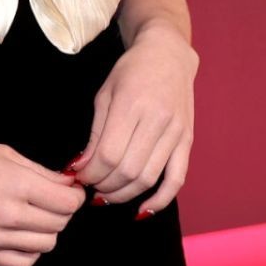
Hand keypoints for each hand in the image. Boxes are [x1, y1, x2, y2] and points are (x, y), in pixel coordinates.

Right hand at [0, 138, 87, 265]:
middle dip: (61, 211)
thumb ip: (40, 171)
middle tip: (50, 201)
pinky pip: (23, 263)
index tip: (70, 192)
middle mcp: (9, 213)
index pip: (67, 202)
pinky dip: (30, 253)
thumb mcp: (4, 153)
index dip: (74, 196)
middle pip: (60, 224)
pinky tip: (22, 237)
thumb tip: (68, 185)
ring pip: (46, 245)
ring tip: (34, 218)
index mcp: (17, 184)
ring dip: (47, 231)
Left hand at [69, 26, 196, 217]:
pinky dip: (160, 199)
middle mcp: (156, 120)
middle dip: (103, 186)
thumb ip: (95, 134)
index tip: (78, 176)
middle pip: (127, 170)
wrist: (168, 55)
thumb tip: (79, 167)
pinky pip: (177, 179)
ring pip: (148, 178)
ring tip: (106, 195)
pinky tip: (142, 209)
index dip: (90, 173)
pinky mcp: (188, 141)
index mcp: (130, 105)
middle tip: (90, 188)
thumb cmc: (130, 72)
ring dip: (124, 194)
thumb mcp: (104, 94)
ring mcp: (176, 132)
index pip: (108, 155)